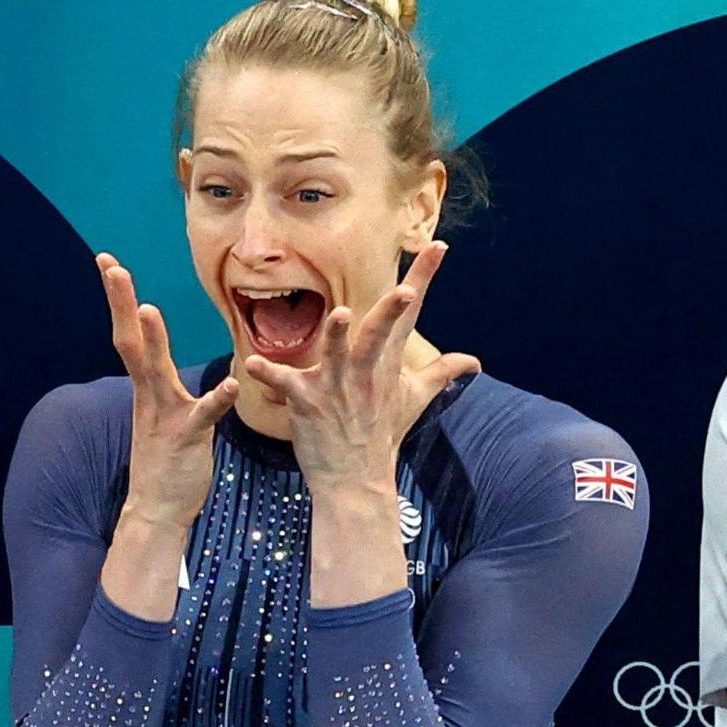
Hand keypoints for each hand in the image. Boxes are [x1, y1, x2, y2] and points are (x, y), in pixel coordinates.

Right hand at [101, 253, 238, 525]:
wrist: (158, 509)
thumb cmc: (165, 459)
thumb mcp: (161, 411)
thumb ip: (160, 380)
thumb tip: (158, 354)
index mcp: (147, 387)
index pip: (130, 334)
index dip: (120, 299)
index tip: (108, 263)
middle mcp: (150, 395)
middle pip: (131, 341)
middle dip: (122, 303)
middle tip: (111, 267)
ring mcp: (167, 414)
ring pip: (156, 371)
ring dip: (154, 341)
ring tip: (152, 310)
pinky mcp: (189, 436)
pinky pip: (204, 413)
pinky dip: (216, 397)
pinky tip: (230, 384)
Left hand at [242, 243, 479, 494]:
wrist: (357, 479)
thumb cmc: (382, 433)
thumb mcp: (415, 399)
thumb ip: (441, 373)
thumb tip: (474, 361)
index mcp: (387, 362)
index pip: (408, 312)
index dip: (423, 277)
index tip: (438, 246)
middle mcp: (365, 370)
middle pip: (382, 332)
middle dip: (394, 311)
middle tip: (406, 290)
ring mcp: (337, 386)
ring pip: (337, 353)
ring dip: (337, 335)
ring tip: (340, 314)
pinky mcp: (308, 402)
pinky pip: (286, 383)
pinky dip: (269, 374)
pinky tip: (252, 365)